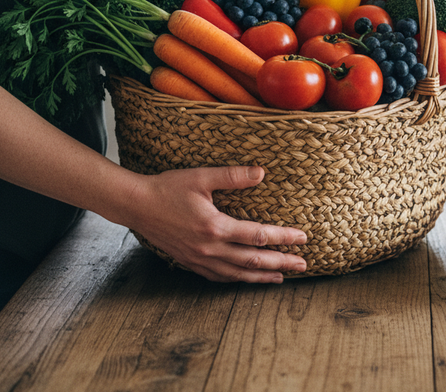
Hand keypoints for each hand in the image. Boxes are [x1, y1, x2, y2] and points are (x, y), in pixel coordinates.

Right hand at [124, 165, 306, 282]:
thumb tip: (261, 173)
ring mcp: (199, 258)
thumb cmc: (168, 188)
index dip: (283, 238)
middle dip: (281, 262)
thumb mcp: (201, 177)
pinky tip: (247, 279)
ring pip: (237, 274)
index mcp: (215, 226)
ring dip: (262, 276)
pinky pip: (218, 276)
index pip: (258, 236)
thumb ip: (233, 176)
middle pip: (253, 260)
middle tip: (303, 265)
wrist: (136, 205)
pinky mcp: (190, 262)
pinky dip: (237, 280)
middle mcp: (209, 248)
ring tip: (282, 277)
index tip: (302, 239)